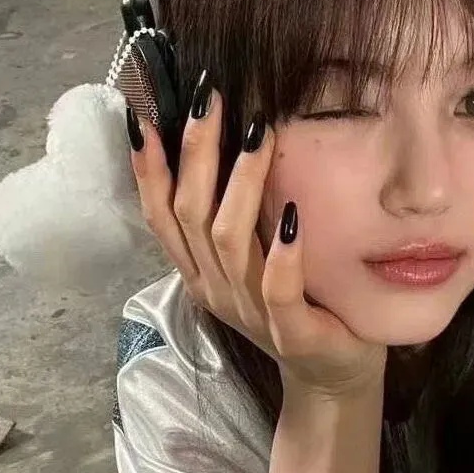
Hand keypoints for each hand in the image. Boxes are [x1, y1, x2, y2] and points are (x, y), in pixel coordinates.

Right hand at [126, 83, 386, 397]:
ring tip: (259, 134)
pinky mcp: (291, 332)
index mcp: (201, 270)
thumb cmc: (295, 303)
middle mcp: (215, 287)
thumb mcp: (255, 258)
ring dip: (241, 184)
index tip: (143, 116)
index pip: (161, 215)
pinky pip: (278, 290)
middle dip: (196, 154)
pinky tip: (295, 217)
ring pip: (228, 240)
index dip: (148, 168)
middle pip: (190, 214)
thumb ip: (240, 217)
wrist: (330, 373)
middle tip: (213, 99)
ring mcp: (250, 311)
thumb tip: (236, 145)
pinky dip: (282, 255)